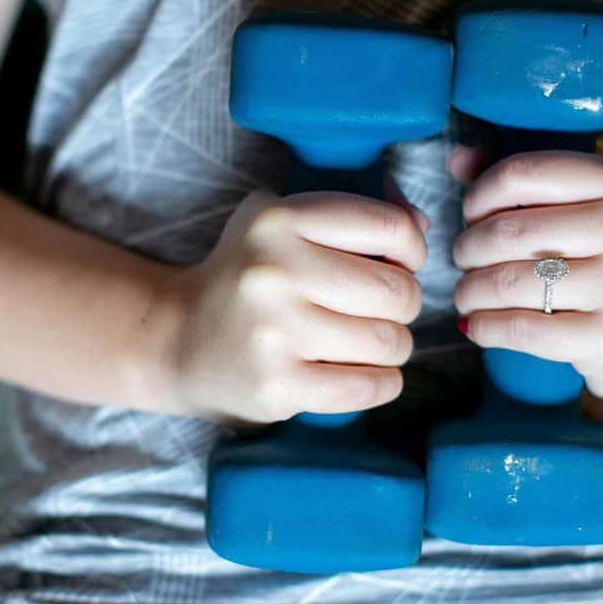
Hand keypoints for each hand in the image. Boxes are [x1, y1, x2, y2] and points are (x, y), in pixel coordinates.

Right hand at [166, 187, 426, 427]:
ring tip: (369, 342)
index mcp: (278, 220)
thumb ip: (353, 217)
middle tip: (381, 311)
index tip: (403, 264)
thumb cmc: (247, 278)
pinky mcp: (277, 384)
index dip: (412, 250)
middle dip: (404, 304)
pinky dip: (382, 382)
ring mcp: (273, 331)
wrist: (178, 340)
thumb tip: (424, 228)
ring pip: (388, 341)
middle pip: (397, 291)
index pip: (389, 227)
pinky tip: (366, 373)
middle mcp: (274, 271)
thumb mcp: (283, 224)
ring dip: (393, 346)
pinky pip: (368, 386)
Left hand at [448, 146, 602, 399]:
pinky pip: (522, 328)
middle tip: (464, 260)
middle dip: (467, 249)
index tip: (471, 215)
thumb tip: (457, 159)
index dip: (478, 195)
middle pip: (508, 231)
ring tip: (466, 294)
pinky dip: (484, 327)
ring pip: (509, 282)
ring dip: (469, 291)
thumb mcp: (578, 209)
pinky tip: (475, 325)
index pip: (523, 173)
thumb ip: (519, 181)